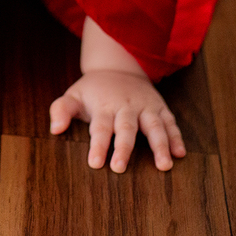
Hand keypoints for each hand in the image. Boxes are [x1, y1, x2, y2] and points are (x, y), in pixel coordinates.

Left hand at [49, 70, 185, 172]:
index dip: (98, 146)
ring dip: (160, 145)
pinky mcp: (160, 107)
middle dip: (124, 149)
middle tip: (120, 168)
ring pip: (154, 126)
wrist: (117, 67)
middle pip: (126, 129)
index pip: (100, 128)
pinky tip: (180, 153)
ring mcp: (145, 106)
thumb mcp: (73, 95)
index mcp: (104, 106)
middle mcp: (126, 106)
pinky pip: (170, 122)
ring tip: (164, 165)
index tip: (95, 163)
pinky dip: (176, 137)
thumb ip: (62, 110)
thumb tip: (55, 129)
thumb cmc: (93, 90)